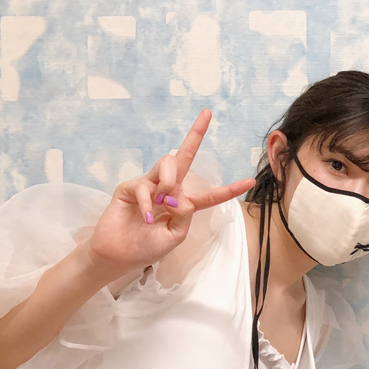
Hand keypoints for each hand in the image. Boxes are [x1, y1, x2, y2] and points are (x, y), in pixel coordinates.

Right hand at [85, 110, 254, 276]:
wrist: (118, 255)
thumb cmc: (147, 247)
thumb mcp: (175, 236)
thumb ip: (185, 215)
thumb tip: (180, 195)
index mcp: (184, 205)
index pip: (210, 195)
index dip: (229, 189)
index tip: (250, 181)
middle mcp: (169, 190)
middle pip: (184, 156)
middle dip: (196, 134)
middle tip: (207, 113)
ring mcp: (150, 185)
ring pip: (168, 163)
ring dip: (170, 179)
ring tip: (165, 200)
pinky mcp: (130, 187)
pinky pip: (145, 185)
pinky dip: (148, 201)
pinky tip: (147, 216)